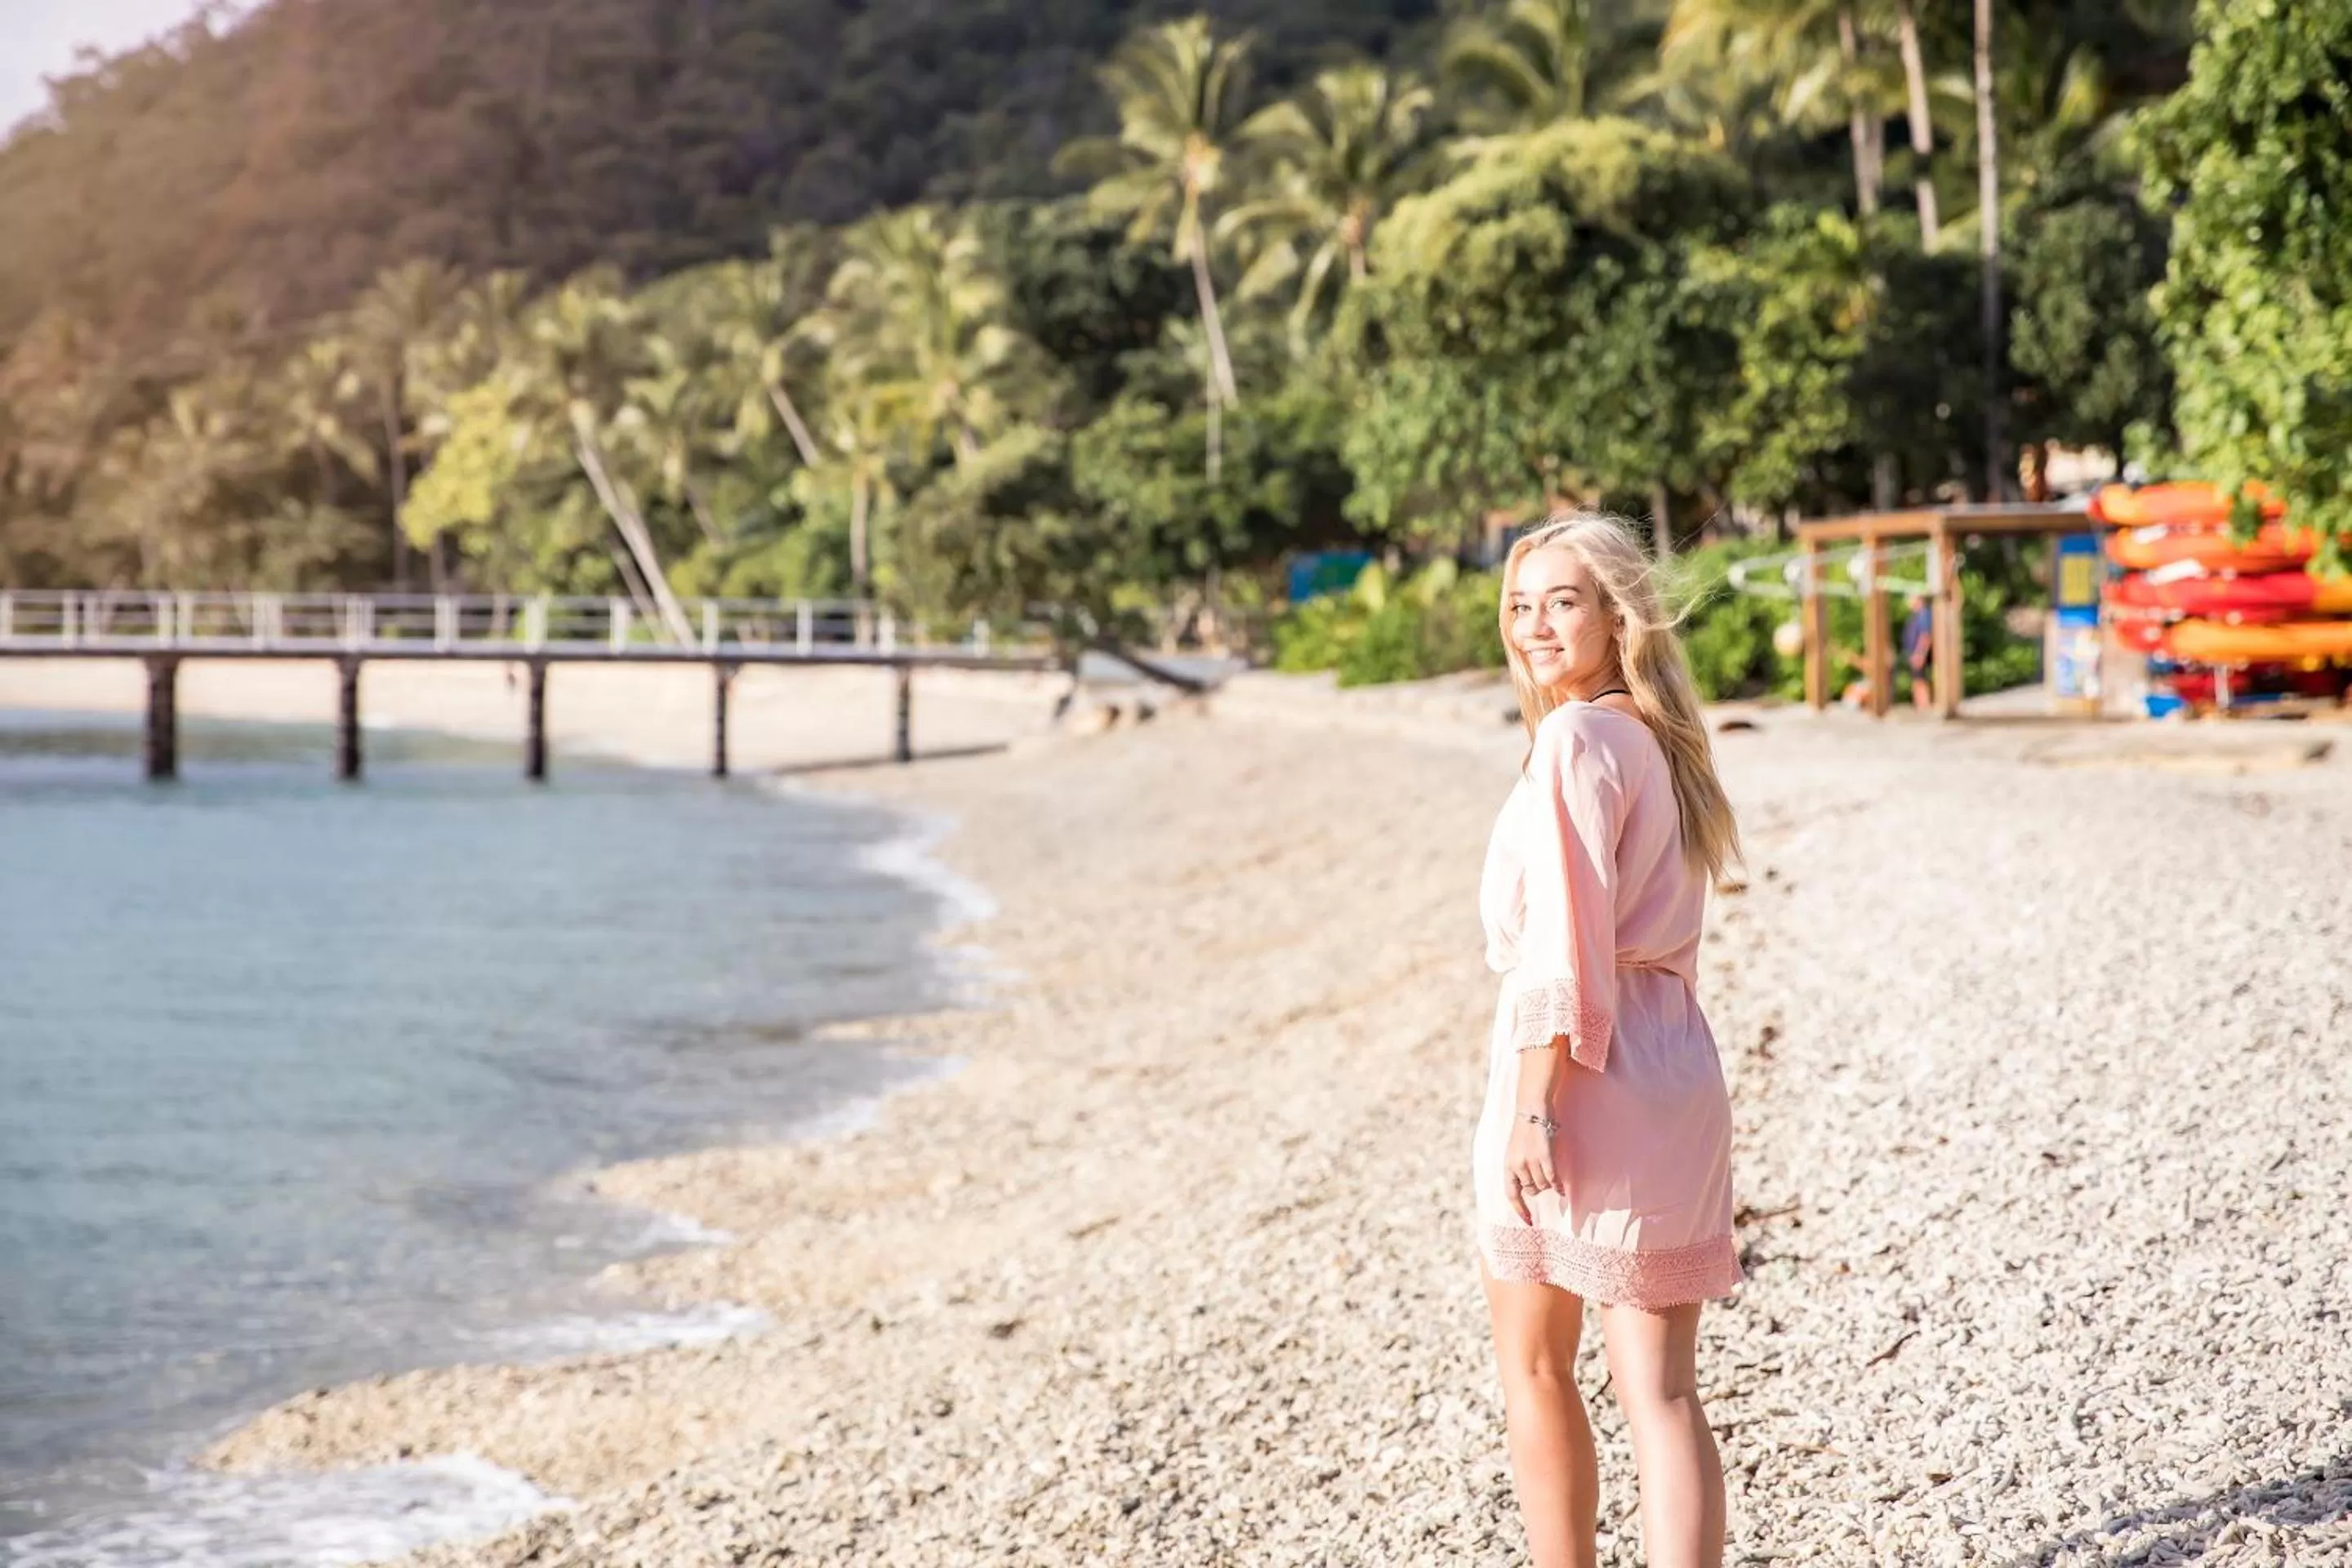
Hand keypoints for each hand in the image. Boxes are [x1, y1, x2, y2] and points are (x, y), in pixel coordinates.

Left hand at [1504, 1111, 1557, 1225]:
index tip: (1529, 1222)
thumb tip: (1529, 1189)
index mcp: (1507, 1165)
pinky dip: (1558, 1185)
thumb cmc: (1525, 1131)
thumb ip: (1519, 1169)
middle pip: (1531, 1190)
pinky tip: (1562, 1188)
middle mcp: (1517, 1165)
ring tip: (1551, 1174)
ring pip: (1543, 1185)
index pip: (1511, 1194)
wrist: (1531, 1108)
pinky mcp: (1544, 1155)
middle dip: (1538, 1188)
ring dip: (1549, 1184)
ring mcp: (1530, 1161)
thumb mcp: (1515, 1151)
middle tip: (1543, 1178)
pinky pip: (1552, 1178)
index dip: (1519, 1210)